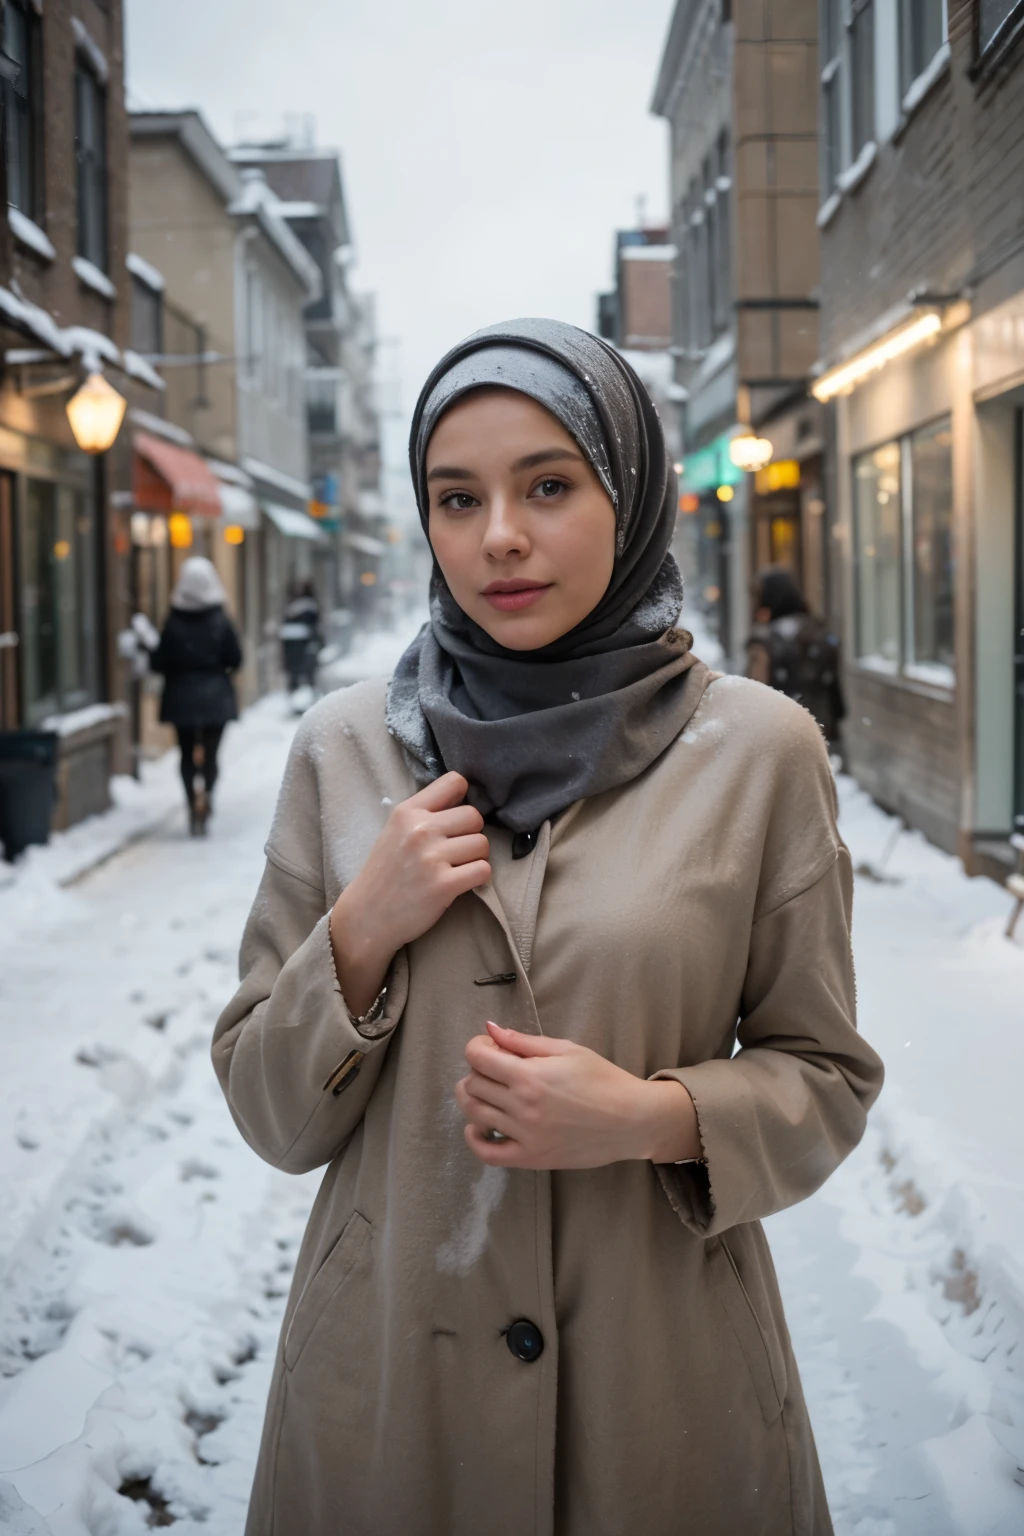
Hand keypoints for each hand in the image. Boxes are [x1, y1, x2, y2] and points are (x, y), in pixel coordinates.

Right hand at [330, 772, 490, 1015]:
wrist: (367, 916)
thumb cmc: (385, 874)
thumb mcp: (395, 832)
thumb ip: (425, 813)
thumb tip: (464, 795)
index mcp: (408, 812)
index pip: (455, 781)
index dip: (463, 799)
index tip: (456, 819)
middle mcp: (420, 830)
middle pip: (475, 816)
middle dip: (471, 834)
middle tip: (456, 851)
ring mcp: (432, 857)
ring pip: (482, 844)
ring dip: (476, 858)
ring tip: (457, 868)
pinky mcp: (443, 885)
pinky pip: (483, 870)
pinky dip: (478, 878)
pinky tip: (461, 883)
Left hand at [455, 1022, 700, 1169]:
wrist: (632, 1120)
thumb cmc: (604, 1079)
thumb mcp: (567, 1050)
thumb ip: (524, 1041)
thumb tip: (491, 1029)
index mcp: (529, 1075)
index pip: (476, 1057)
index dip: (477, 1046)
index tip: (489, 1046)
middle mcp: (521, 1106)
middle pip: (472, 1084)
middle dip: (478, 1070)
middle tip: (496, 1068)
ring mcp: (524, 1135)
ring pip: (474, 1114)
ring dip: (473, 1098)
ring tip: (491, 1092)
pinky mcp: (531, 1158)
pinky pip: (487, 1153)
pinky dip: (474, 1139)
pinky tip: (479, 1126)